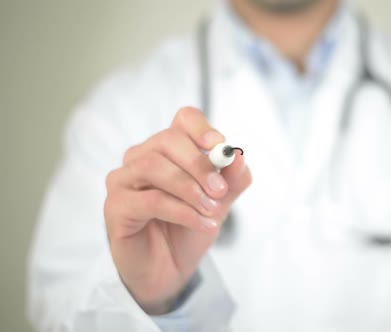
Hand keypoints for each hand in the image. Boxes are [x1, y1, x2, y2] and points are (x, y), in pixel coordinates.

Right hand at [104, 107, 251, 314]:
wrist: (169, 269)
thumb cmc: (189, 228)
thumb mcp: (219, 202)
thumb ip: (232, 179)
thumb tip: (238, 156)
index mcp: (168, 149)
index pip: (184, 119)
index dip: (201, 128)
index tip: (219, 146)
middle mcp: (141, 157)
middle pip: (167, 140)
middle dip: (199, 164)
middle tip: (220, 190)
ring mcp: (123, 180)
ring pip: (154, 167)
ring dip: (190, 189)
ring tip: (211, 211)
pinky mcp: (115, 206)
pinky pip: (149, 200)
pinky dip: (182, 211)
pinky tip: (202, 224)